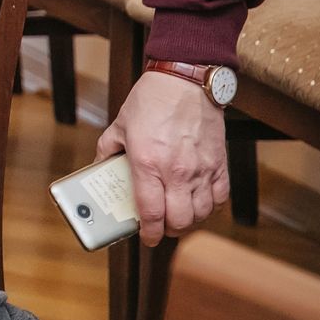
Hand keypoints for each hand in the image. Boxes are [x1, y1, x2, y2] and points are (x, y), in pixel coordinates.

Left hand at [95, 71, 229, 246]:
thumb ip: (107, 150)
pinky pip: (220, 197)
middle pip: (179, 220)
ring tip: (179, 218)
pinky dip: (211, 207)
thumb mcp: (120, 125)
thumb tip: (98, 166)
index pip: (150, 212)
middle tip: (161, 228)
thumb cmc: (152, 100)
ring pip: (202, 213)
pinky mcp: (219, 163)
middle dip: (169, 231)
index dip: (148, 233)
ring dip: (190, 222)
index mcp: (147, 164)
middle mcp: (176, 171)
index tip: (146, 238)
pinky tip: (200, 204)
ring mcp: (201, 169)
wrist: (186, 81)